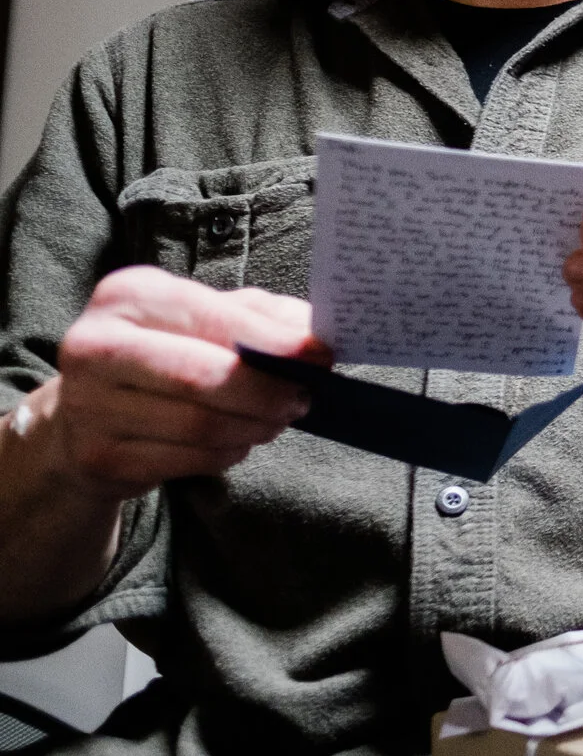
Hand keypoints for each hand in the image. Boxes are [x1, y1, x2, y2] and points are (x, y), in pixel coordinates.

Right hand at [25, 267, 320, 499]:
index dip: (277, 342)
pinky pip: (190, 460)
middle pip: (207, 378)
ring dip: (256, 426)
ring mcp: (89, 406)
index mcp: (128, 295)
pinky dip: (229, 452)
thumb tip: (315, 337)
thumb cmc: (166, 351)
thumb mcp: (209, 316)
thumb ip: (264, 317)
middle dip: (270, 392)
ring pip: (202, 425)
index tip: (321, 356)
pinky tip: (236, 439)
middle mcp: (96, 346)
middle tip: (302, 397)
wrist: (89, 410)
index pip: (215, 319)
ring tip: (275, 418)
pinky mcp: (99, 456)